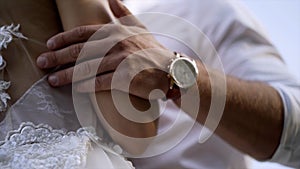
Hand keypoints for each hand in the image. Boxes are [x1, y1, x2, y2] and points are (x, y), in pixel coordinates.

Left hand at [36, 0, 173, 99]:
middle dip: (58, 56)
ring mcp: (120, 61)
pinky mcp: (125, 78)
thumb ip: (124, 12)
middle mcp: (116, 43)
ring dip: (66, 74)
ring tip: (52, 80)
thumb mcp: (139, 27)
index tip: (50, 45)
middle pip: (80, 50)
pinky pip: (100, 82)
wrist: (171, 70)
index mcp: (116, 31)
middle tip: (42, 63)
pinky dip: (86, 86)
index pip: (83, 32)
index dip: (64, 38)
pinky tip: (76, 89)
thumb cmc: (152, 50)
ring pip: (86, 68)